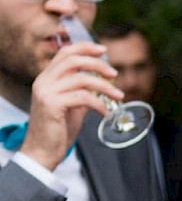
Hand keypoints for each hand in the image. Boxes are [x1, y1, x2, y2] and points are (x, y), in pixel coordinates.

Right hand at [21, 40, 122, 170]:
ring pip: (81, 79)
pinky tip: (105, 113)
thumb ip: (82, 92)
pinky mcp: (52, 105)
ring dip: (104, 86)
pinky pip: (82, 97)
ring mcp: (46, 92)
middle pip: (73, 60)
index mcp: (46, 78)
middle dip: (97, 64)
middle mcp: (43, 81)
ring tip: (118, 96)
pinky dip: (98, 104)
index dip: (85, 48)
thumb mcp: (72, 106)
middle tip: (114, 73)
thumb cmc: (57, 131)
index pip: (65, 53)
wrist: (42, 152)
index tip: (104, 51)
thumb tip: (102, 84)